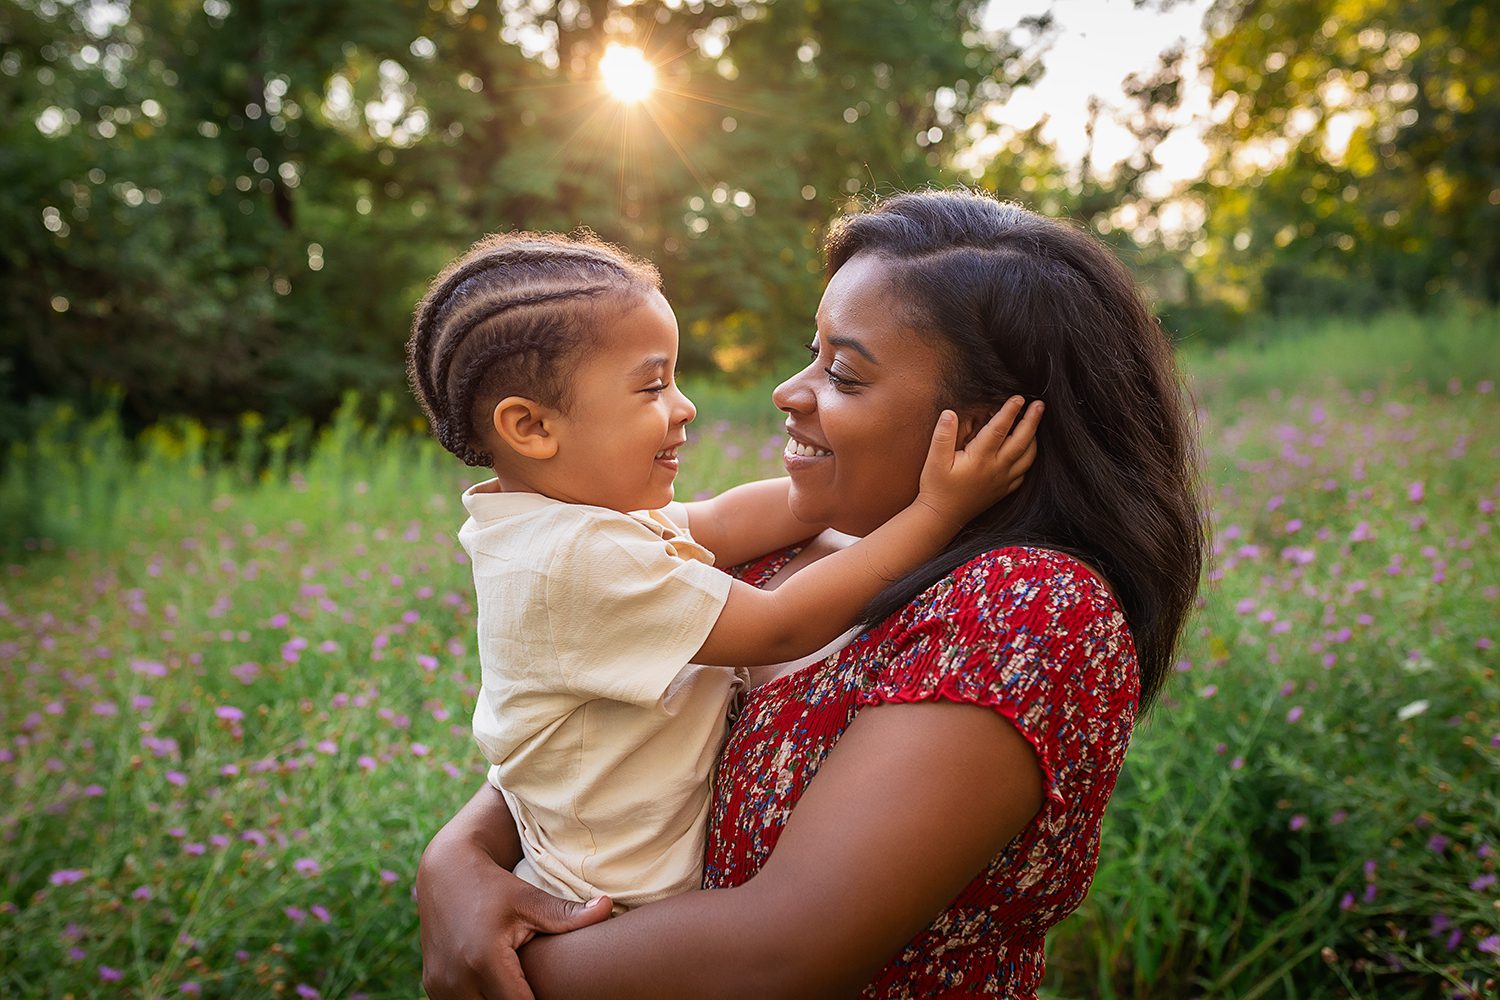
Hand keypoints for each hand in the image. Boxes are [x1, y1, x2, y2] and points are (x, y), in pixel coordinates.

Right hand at [417, 834, 611, 998]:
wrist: (446, 873)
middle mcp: (457, 980)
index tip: (563, 995)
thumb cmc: (494, 886)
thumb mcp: (529, 899)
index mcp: (484, 961)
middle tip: (543, 988)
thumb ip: (567, 915)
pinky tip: (501, 987)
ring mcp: (440, 987)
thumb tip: (608, 907)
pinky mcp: (433, 987)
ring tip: (521, 986)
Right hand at [915, 396, 1041, 526]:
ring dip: (1034, 439)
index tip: (1019, 397)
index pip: (999, 429)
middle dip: (1032, 420)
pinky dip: (1029, 460)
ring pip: (1028, 458)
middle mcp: (996, 469)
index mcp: (980, 458)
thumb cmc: (936, 487)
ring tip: (1035, 425)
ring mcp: (1002, 481)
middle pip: (1021, 441)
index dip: (1010, 411)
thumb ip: (943, 435)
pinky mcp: (1003, 491)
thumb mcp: (934, 460)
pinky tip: (1027, 452)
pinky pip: (1023, 474)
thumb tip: (950, 412)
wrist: (941, 518)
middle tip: (1040, 405)